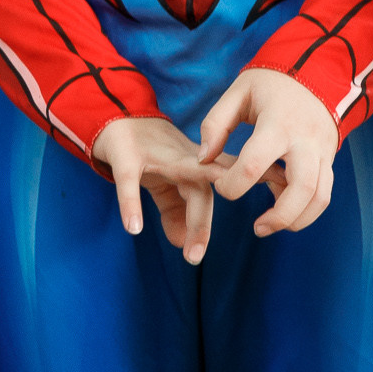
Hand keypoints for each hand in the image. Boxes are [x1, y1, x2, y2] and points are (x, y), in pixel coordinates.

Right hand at [93, 115, 217, 263]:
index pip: (215, 191)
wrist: (116, 113)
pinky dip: (131, 203)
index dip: (220, 215)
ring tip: (191, 246)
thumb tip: (184, 244)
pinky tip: (133, 227)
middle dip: (202, 222)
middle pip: (201, 190)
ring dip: (188, 209)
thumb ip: (175, 212)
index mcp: (195, 165)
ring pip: (183, 175)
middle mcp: (183, 157)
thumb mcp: (163, 183)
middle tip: (195, 258)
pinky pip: (129, 181)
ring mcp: (156, 153)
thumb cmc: (148, 151)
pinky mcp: (126, 153)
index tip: (256, 229)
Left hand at [197, 67, 339, 238]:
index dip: (232, 184)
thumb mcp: (239, 92)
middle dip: (279, 216)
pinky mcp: (329, 159)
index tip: (221, 185)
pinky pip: (324, 194)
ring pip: (319, 197)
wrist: (317, 71)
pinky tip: (283, 211)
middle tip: (256, 228)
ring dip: (296, 220)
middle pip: (301, 188)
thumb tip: (205, 159)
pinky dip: (306, 211)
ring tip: (269, 226)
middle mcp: (305, 140)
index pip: (254, 164)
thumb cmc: (271, 83)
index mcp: (278, 122)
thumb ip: (216, 124)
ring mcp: (322, 151)